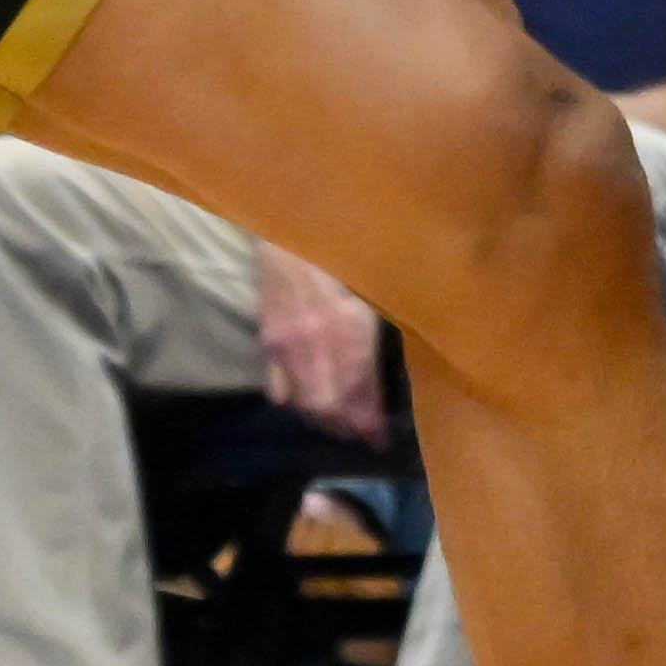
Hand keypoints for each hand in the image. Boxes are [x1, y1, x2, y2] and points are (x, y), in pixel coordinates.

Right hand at [252, 241, 388, 440]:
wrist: (291, 229)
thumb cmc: (344, 251)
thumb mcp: (374, 286)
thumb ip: (380, 327)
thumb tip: (398, 363)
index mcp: (349, 324)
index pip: (360, 387)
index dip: (371, 419)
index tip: (381, 436)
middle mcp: (316, 341)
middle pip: (328, 404)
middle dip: (347, 425)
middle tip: (363, 432)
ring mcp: (286, 343)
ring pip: (302, 399)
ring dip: (323, 418)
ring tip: (340, 423)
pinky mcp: (267, 339)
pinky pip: (277, 386)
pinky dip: (295, 401)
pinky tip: (309, 403)